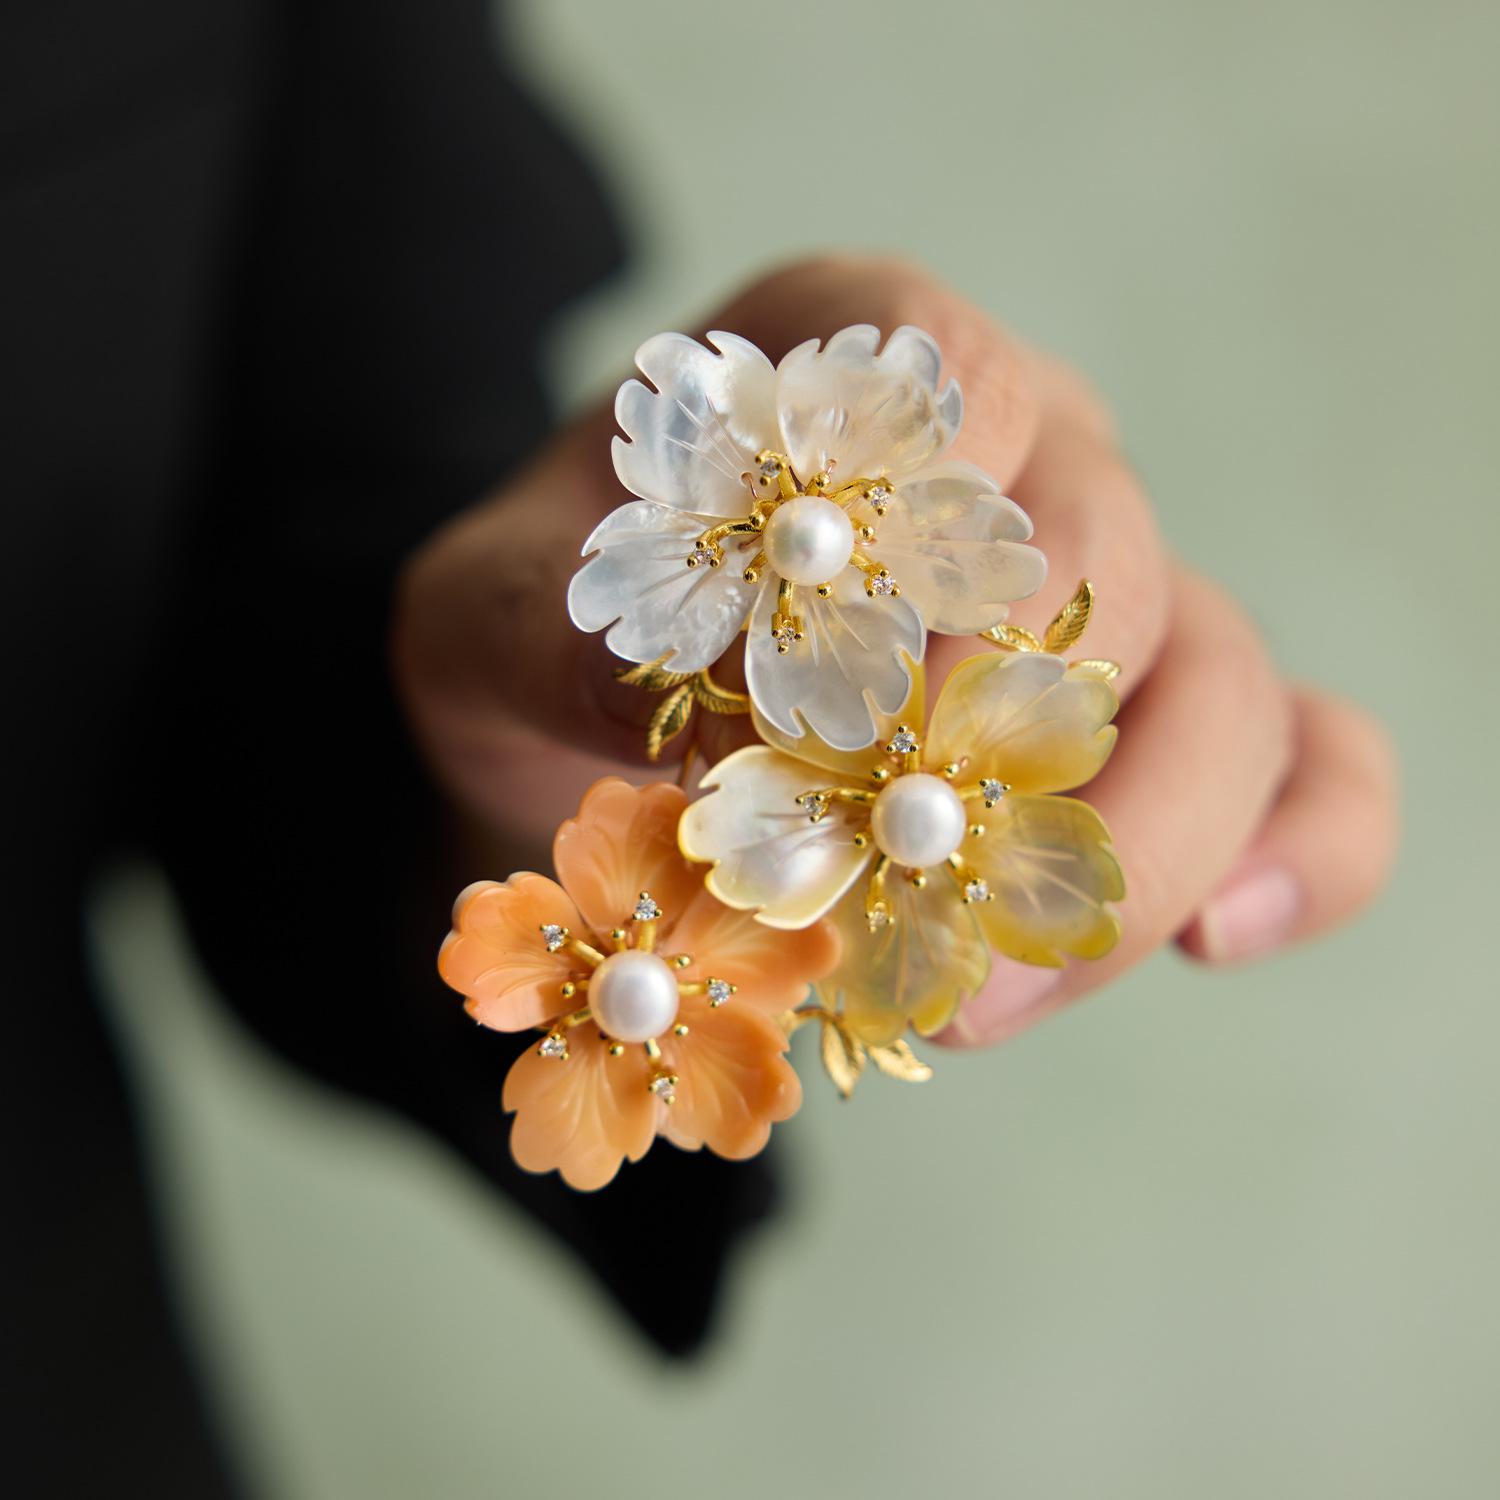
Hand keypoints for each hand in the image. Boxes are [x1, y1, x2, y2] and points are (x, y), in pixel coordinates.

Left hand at [392, 256, 1397, 1040]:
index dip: (912, 554)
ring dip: (1114, 856)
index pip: (953, 388)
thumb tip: (727, 708)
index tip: (826, 717)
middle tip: (891, 896)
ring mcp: (1114, 588)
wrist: (578, 715)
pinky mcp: (1160, 715)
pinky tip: (1215, 937)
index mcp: (855, 372)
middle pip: (1113, 562)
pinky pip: (1305, 758)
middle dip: (1005, 755)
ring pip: (1220, 685)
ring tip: (975, 993)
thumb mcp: (489, 626)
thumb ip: (568, 645)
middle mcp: (1016, 457)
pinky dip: (1299, 848)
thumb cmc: (546, 640)